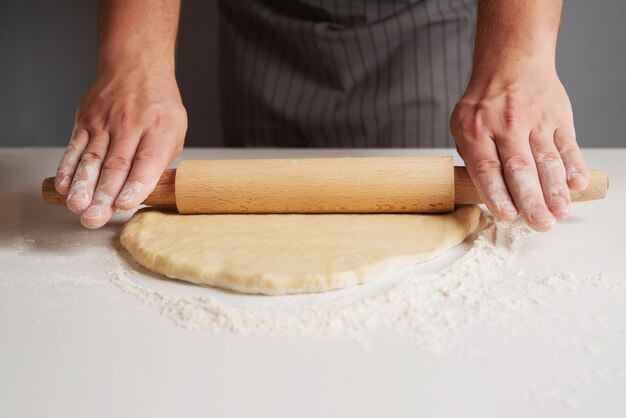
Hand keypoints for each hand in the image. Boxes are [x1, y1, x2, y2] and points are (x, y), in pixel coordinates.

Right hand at [55, 62, 186, 227]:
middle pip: (116, 165)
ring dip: (84, 186)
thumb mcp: (175, 130)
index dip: (135, 185)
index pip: (146, 161)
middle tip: (95, 218)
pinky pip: (75, 147)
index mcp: (160, 129)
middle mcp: (131, 126)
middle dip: (104, 195)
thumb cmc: (159, 106)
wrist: (136, 67)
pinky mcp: (86, 121)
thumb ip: (161, 160)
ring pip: (93, 158)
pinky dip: (68, 168)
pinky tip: (66, 186)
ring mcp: (106, 123)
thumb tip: (146, 192)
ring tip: (79, 207)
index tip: (124, 205)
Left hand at [451, 60, 588, 231]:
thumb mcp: (463, 125)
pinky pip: (567, 145)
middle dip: (531, 201)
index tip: (508, 215)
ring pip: (546, 160)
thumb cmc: (485, 103)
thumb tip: (490, 196)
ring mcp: (535, 121)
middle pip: (519, 169)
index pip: (487, 168)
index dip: (498, 194)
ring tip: (559, 212)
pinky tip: (576, 184)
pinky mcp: (558, 117)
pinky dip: (573, 166)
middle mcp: (506, 125)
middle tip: (539, 224)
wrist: (512, 62)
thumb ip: (475, 158)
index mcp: (476, 130)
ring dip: (555, 190)